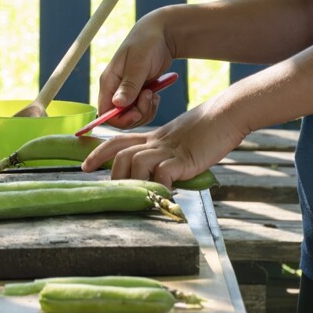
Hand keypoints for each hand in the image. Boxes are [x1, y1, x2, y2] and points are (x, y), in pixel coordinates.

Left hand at [79, 95, 243, 187]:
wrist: (227, 114)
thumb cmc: (208, 129)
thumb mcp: (180, 140)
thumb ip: (168, 156)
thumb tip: (164, 176)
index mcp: (153, 137)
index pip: (117, 141)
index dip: (98, 152)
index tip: (85, 165)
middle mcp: (156, 142)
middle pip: (122, 155)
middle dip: (115, 175)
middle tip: (119, 192)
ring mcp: (169, 150)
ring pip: (135, 163)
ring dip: (135, 182)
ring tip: (143, 197)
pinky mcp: (184, 159)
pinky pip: (162, 174)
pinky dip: (159, 187)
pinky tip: (164, 195)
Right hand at [92, 13, 176, 129]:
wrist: (162, 35)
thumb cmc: (147, 44)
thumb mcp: (139, 64)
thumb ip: (129, 85)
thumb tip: (118, 105)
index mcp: (108, 82)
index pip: (105, 111)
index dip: (120, 119)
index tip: (137, 112)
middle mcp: (115, 89)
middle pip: (120, 118)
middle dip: (137, 114)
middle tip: (149, 98)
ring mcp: (127, 92)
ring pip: (133, 116)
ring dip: (145, 110)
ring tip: (154, 94)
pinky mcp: (138, 93)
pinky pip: (142, 110)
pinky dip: (150, 107)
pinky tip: (156, 94)